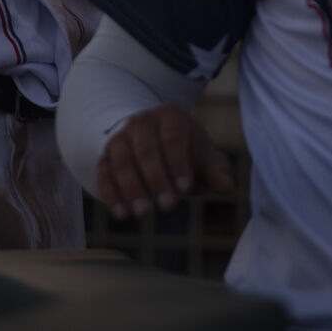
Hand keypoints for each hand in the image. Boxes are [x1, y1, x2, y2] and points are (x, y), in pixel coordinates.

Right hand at [95, 104, 234, 218]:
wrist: (156, 142)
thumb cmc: (186, 151)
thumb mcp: (204, 156)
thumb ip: (216, 170)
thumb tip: (226, 185)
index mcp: (170, 116)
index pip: (172, 137)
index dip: (178, 163)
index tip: (186, 188)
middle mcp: (141, 122)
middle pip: (145, 149)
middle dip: (156, 178)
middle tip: (168, 205)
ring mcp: (120, 138)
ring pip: (121, 161)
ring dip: (131, 188)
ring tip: (143, 212)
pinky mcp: (105, 157)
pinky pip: (104, 174)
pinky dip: (111, 194)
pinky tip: (122, 214)